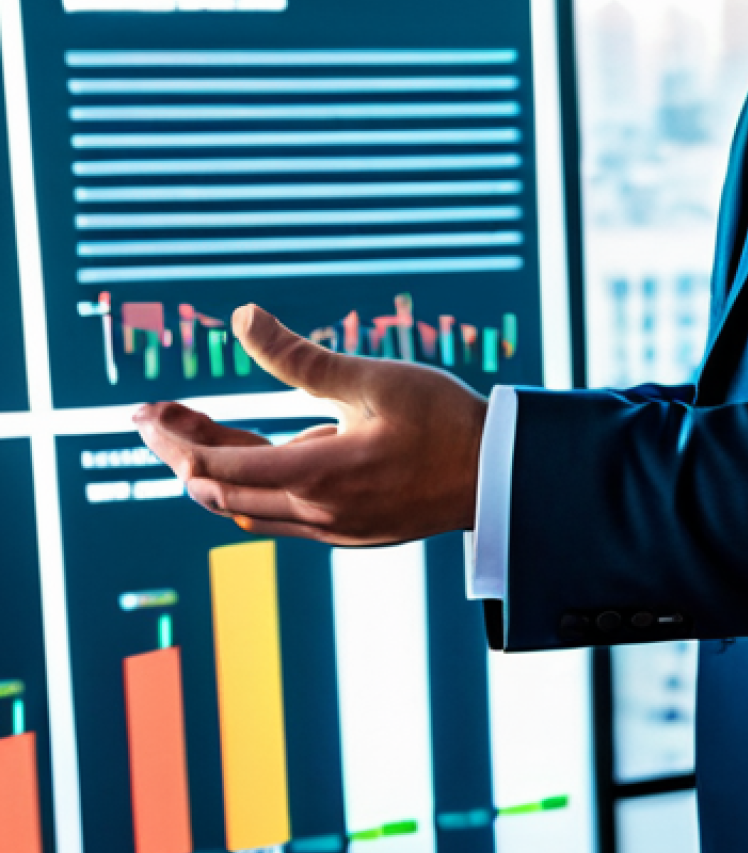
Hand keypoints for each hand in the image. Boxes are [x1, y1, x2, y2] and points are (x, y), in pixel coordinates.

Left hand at [133, 304, 487, 545]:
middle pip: (222, 494)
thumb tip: (241, 318)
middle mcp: (317, 514)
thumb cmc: (443, 422)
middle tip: (158, 417)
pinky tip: (262, 461)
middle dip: (182, 454)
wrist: (499, 475)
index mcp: (317, 476)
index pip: (216, 466)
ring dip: (217, 475)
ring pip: (249, 511)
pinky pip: (282, 519)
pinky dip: (254, 490)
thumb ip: (300, 356)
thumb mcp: (372, 379)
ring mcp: (335, 530)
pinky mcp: (352, 533)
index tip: (143, 412)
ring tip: (200, 433)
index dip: (172, 438)